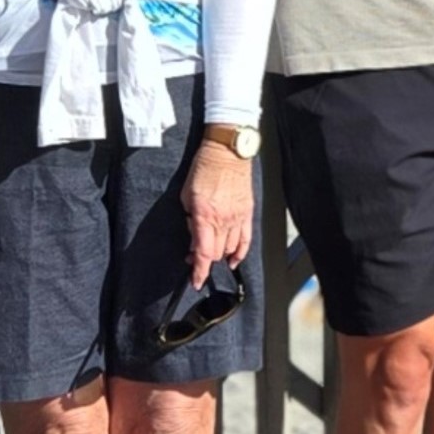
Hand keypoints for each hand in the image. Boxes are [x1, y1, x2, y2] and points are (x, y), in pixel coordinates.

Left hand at [184, 135, 256, 282]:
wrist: (227, 152)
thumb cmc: (204, 169)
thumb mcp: (186, 195)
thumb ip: (190, 220)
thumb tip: (193, 238)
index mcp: (205, 216)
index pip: (203, 253)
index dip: (198, 271)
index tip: (195, 280)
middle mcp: (223, 220)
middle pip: (215, 253)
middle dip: (204, 261)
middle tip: (194, 259)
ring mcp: (238, 218)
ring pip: (230, 249)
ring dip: (219, 256)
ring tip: (211, 254)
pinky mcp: (247, 213)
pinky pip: (245, 240)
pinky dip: (240, 253)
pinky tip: (234, 259)